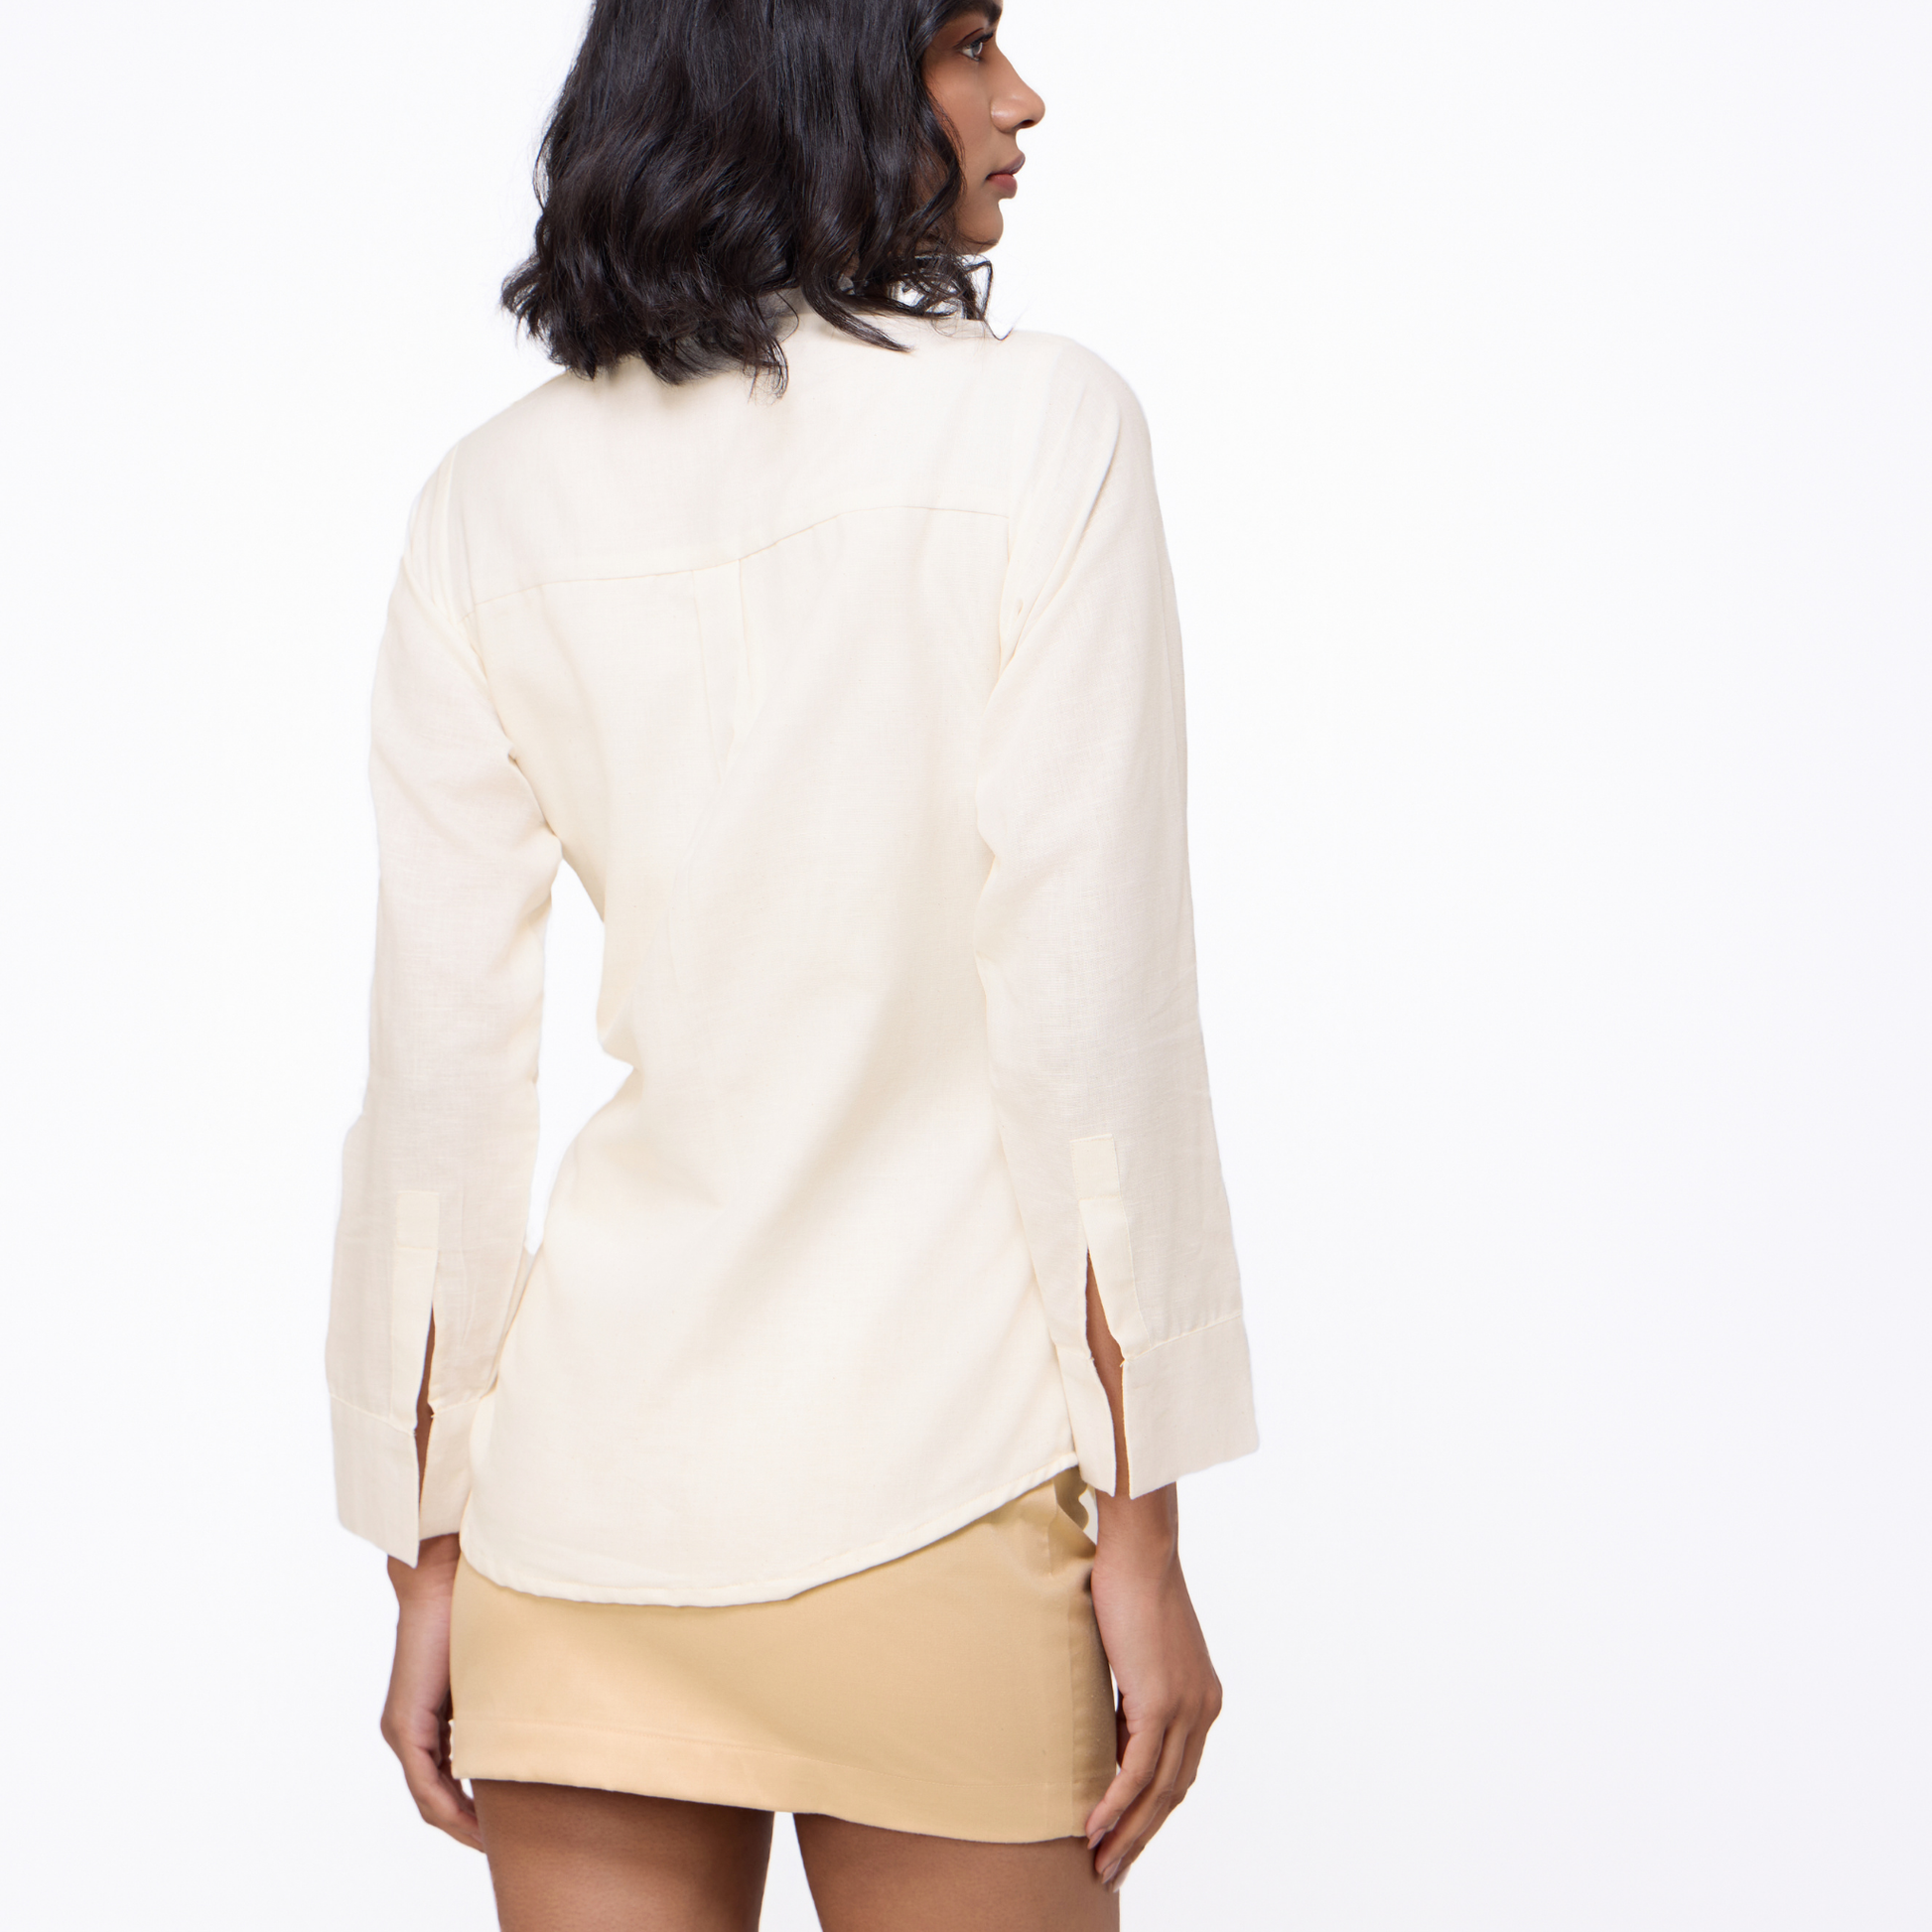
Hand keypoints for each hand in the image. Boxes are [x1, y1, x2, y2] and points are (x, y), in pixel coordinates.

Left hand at [380, 1533, 481, 1850]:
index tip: (507, 1826)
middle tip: (505, 1846)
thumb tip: (549, 1708)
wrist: (445, 1578)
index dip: (474, 1808)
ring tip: (493, 1845)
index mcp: (429, 1718)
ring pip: (430, 1798)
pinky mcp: (404, 1725)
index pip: (447, 1779)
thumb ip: (505, 1696)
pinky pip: (424, 1785)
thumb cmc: (477, 1611)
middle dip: (469, 1826)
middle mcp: (408, 1730)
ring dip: (460, 1825)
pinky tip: (474, 1825)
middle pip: (437, 1799)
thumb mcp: (497, 1669)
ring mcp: (402, 1730)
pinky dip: (449, 1810)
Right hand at [1082, 1487, 1223, 1893]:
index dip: (1152, 1811)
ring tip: (1098, 1862)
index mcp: (1202, 1698)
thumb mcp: (1134, 1652)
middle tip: (1110, 1869)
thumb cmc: (1129, 1585)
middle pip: (1173, 1793)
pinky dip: (1115, 1804)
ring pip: (1157, 1792)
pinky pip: (1137, 1770)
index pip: (1179, 1771)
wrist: (1139, 1548)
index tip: (1123, 1837)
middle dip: (1141, 1836)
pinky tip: (1093, 1826)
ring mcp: (1185, 1707)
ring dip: (1126, 1833)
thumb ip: (1132, 1693)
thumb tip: (1107, 1729)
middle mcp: (1203, 1709)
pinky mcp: (1160, 1701)